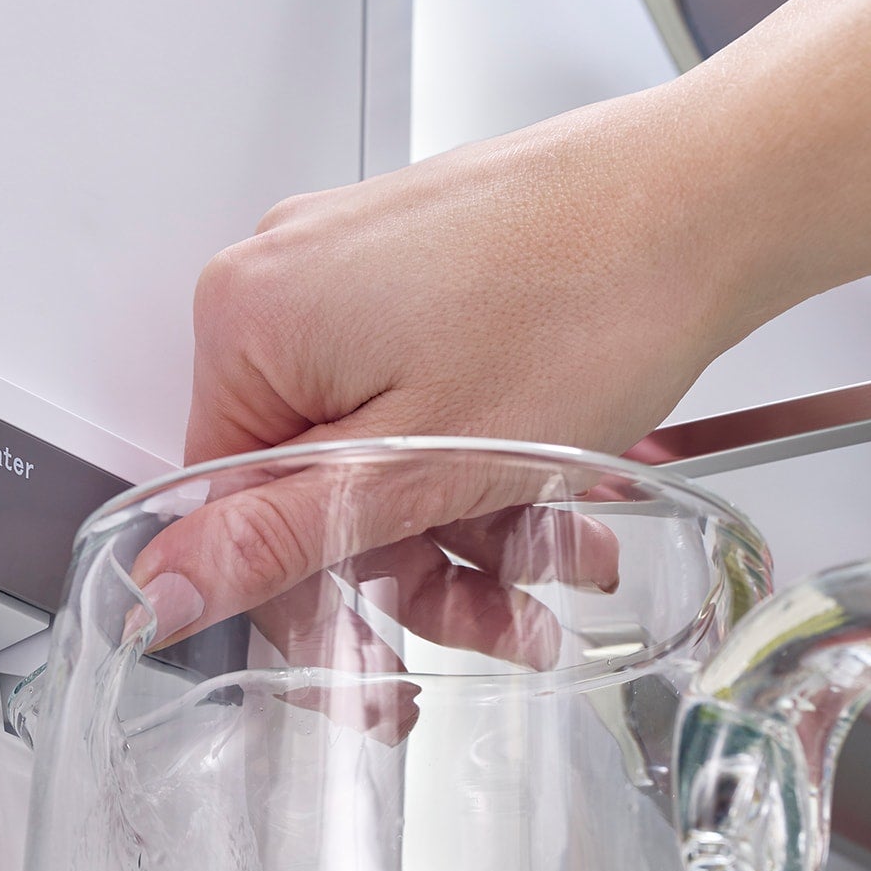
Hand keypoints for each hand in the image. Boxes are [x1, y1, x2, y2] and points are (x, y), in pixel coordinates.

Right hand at [132, 85, 775, 650]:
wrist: (713, 198)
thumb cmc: (586, 304)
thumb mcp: (416, 468)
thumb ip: (276, 539)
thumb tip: (156, 594)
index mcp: (248, 318)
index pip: (230, 509)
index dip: (311, 605)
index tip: (374, 672)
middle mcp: (288, 277)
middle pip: (314, 487)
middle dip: (413, 573)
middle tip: (495, 623)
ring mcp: (358, 268)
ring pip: (380, 455)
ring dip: (466, 532)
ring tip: (555, 567)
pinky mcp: (422, 271)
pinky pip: (420, 404)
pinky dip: (482, 467)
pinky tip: (556, 510)